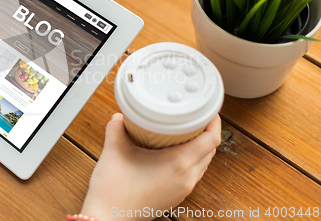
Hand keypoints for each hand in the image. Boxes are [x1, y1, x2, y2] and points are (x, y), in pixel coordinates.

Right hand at [80, 113, 220, 220]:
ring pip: (203, 163)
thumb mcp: (113, 150)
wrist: (107, 217)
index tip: (207, 110)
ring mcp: (182, 189)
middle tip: (194, 117)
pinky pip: (192, 173)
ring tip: (184, 133)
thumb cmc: (114, 191)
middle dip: (206, 131)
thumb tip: (119, 116)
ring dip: (199, 146)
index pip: (212, 140)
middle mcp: (186, 178)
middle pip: (210, 150)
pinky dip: (190, 160)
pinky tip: (172, 152)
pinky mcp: (175, 196)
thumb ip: (116, 128)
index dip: (214, 122)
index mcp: (178, 164)